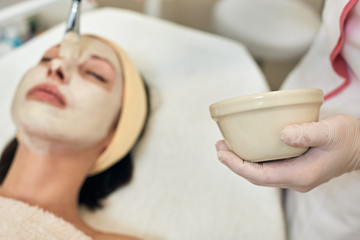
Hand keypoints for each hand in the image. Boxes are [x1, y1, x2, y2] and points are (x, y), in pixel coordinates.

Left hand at [216, 114, 359, 191]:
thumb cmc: (348, 139)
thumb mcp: (332, 131)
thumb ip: (308, 133)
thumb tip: (283, 134)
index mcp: (300, 174)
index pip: (260, 176)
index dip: (237, 166)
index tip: (222, 154)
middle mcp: (294, 178)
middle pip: (256, 175)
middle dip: (235, 163)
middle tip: (219, 146)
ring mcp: (294, 174)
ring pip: (261, 171)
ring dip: (242, 160)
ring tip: (227, 145)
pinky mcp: (294, 166)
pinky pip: (269, 165)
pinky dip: (254, 157)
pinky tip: (248, 145)